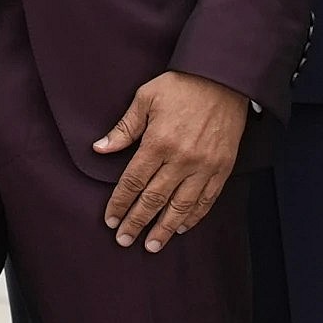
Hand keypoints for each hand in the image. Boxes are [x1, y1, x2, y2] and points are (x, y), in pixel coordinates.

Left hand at [95, 71, 248, 251]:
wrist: (223, 78)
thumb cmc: (181, 85)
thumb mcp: (146, 98)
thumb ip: (124, 128)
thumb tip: (99, 149)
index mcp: (158, 142)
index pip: (133, 181)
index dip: (120, 203)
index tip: (111, 220)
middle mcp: (182, 159)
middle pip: (154, 199)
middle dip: (137, 222)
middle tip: (125, 240)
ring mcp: (204, 165)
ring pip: (181, 206)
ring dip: (165, 228)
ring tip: (152, 245)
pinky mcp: (223, 167)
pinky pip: (207, 199)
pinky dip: (194, 216)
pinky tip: (182, 227)